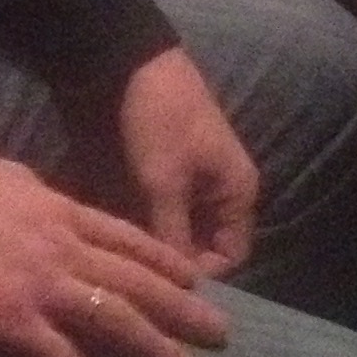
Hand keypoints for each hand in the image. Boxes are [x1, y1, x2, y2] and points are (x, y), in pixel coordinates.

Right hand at [0, 149, 230, 356]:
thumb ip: (20, 183)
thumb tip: (30, 187)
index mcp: (54, 209)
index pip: (123, 236)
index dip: (162, 260)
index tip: (193, 278)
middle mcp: (61, 247)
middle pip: (135, 280)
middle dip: (182, 309)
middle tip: (220, 333)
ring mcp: (41, 289)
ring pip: (115, 322)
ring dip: (156, 353)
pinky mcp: (13, 328)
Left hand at [105, 46, 259, 279]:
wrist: (129, 65)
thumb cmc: (159, 121)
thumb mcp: (164, 182)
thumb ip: (171, 236)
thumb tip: (171, 290)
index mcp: (237, 193)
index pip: (230, 258)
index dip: (201, 278)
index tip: (164, 292)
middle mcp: (220, 195)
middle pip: (203, 248)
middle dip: (174, 266)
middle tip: (139, 286)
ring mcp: (191, 185)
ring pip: (178, 234)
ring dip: (156, 246)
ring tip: (126, 267)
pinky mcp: (164, 177)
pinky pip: (160, 215)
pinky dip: (144, 227)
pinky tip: (119, 241)